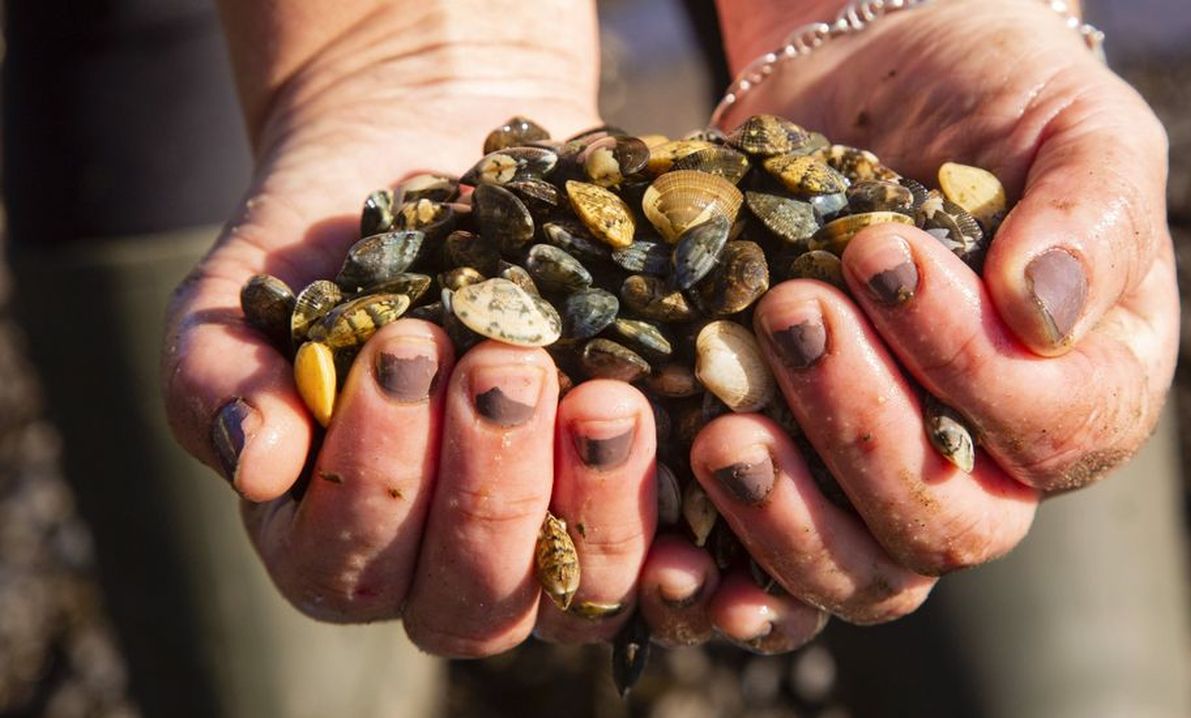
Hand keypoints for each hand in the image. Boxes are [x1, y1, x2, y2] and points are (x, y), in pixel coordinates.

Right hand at [162, 0, 677, 655]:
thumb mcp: (246, 296)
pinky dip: (691, 556)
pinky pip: (665, 571)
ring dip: (593, 508)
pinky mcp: (631, 512)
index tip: (406, 347)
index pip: (345, 559)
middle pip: (468, 599)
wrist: (438, 169)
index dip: (375, 475)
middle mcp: (440, 570)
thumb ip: (218, 376)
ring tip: (605, 396)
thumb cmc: (328, 246)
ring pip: (572, 597)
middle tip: (509, 364)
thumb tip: (252, 459)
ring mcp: (546, 553)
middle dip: (490, 488)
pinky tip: (708, 490)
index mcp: (334, 538)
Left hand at [640, 0, 1177, 650]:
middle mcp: (993, 460)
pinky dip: (724, 573)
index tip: (878, 255)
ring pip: (861, 574)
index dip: (964, 363)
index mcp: (1088, 389)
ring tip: (720, 435)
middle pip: (950, 529)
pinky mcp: (796, 474)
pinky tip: (675, 545)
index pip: (1051, 430)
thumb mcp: (1067, 122)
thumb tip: (1043, 314)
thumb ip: (1090, 210)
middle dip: (862, 432)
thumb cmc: (988, 97)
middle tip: (791, 316)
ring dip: (787, 517)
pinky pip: (769, 568)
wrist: (871, 81)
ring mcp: (886, 476)